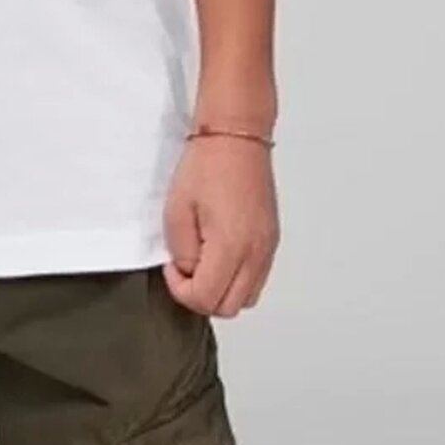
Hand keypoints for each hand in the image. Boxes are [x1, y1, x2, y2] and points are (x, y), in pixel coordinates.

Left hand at [161, 135, 278, 317]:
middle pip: (230, 307)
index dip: (182, 291)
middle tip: (186, 268)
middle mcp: (256, 253)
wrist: (236, 136)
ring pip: (247, 298)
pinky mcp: (272, 239)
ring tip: (204, 261)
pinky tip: (221, 255)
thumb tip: (190, 272)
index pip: (207, 299)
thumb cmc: (206, 165)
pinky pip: (257, 278)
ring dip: (222, 291)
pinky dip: (238, 279)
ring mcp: (268, 247)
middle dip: (202, 296)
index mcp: (232, 246)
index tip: (173, 267)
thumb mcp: (177, 210)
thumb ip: (182, 252)